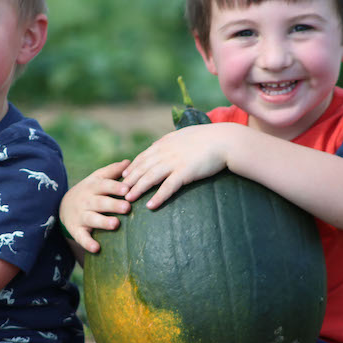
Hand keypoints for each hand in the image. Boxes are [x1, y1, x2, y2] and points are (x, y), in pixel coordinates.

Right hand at [60, 160, 131, 253]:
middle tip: (127, 207)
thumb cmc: (89, 191)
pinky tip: (97, 248)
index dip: (115, 187)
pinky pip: (82, 237)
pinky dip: (88, 243)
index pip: (104, 185)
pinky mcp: (76, 230)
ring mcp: (81, 216)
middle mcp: (86, 201)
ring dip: (103, 222)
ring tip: (116, 225)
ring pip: (92, 219)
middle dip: (113, 205)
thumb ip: (113, 171)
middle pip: (100, 202)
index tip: (127, 189)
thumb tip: (130, 162)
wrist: (63, 206)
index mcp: (93, 187)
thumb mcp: (97, 178)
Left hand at [122, 124, 241, 208]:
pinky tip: (151, 206)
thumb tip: (162, 145)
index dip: (132, 167)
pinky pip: (168, 187)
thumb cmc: (208, 139)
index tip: (123, 176)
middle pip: (142, 168)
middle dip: (129, 180)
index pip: (143, 156)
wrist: (224, 140)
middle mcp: (166, 152)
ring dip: (137, 189)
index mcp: (165, 143)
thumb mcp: (185, 135)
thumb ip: (172, 141)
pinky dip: (158, 197)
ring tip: (128, 200)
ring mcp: (174, 162)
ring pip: (150, 177)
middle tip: (118, 191)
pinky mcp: (185, 172)